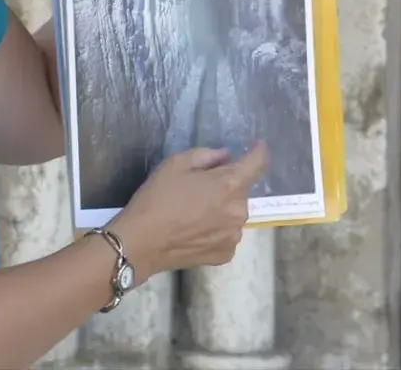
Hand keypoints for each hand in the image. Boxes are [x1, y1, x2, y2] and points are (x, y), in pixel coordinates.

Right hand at [107, 141, 268, 278]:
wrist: (141, 242)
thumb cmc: (156, 198)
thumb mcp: (174, 164)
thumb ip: (206, 155)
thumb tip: (226, 156)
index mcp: (229, 185)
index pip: (257, 164)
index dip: (259, 152)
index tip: (258, 146)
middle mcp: (240, 211)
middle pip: (241, 191)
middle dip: (226, 185)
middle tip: (199, 189)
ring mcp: (234, 235)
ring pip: (233, 214)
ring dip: (222, 209)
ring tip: (193, 214)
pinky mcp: (226, 254)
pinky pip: (227, 234)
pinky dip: (216, 229)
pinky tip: (194, 231)